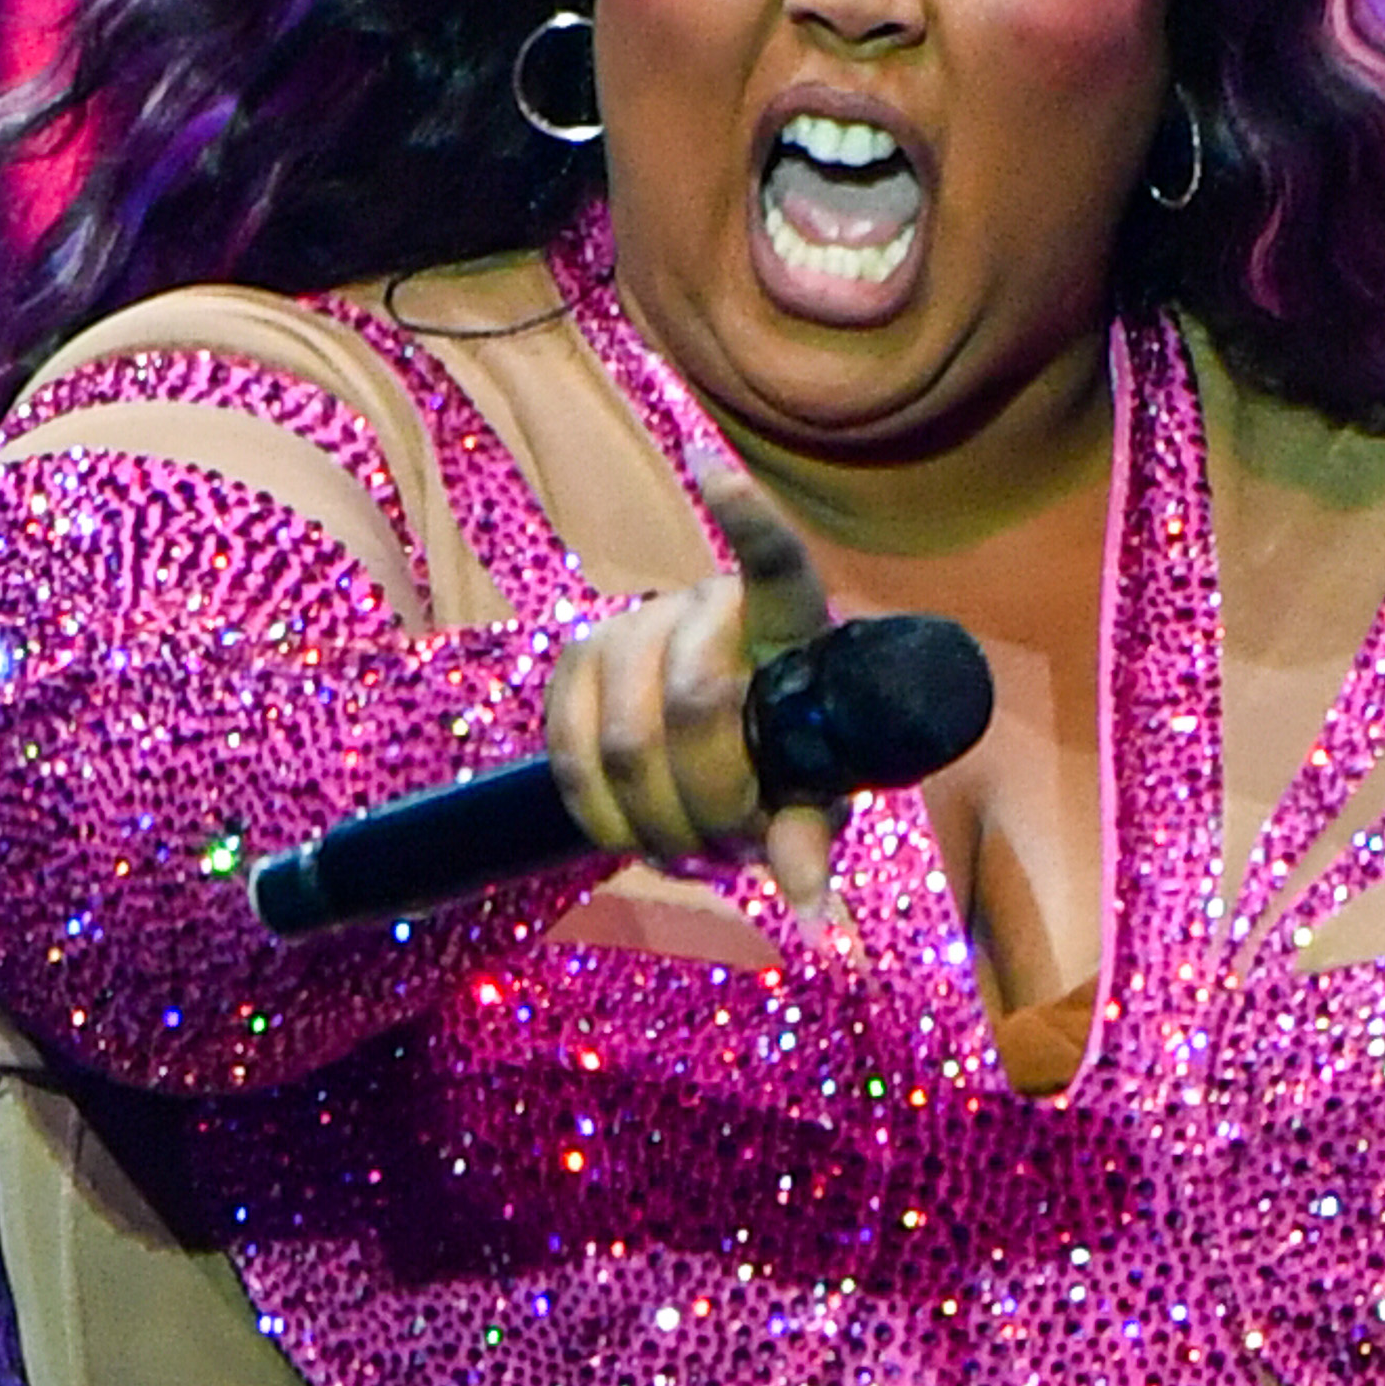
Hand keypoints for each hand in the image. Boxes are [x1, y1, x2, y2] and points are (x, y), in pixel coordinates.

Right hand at [544, 470, 840, 911]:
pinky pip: (571, 752)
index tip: (716, 476)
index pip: (772, 562)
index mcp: (787, 622)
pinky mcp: (576, 663)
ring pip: (628, 742)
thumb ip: (808, 839)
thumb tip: (810, 910)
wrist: (722, 751)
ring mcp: (633, 627)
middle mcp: (705, 605)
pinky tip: (630, 833)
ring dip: (659, 825)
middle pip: (695, 707)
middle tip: (733, 853)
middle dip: (715, 806)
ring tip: (693, 854)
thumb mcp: (813, 800)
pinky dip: (600, 812)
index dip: (747, 520)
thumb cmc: (788, 763)